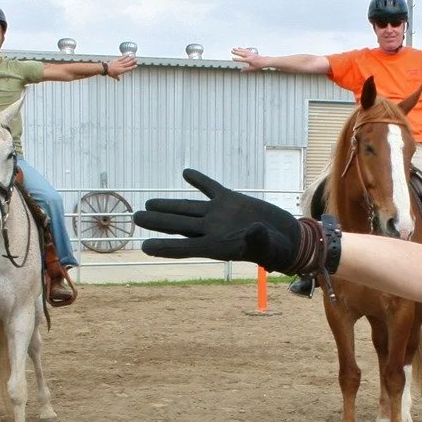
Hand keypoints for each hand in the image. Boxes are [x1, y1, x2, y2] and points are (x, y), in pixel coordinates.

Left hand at [107, 54, 137, 77]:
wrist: (106, 68)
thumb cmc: (110, 72)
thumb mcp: (114, 76)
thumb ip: (117, 78)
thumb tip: (118, 80)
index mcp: (122, 70)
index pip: (129, 68)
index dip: (133, 67)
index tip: (136, 65)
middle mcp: (122, 66)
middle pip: (128, 63)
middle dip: (133, 61)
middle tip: (136, 60)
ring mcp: (119, 63)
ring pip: (126, 60)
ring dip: (130, 58)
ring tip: (133, 56)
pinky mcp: (117, 60)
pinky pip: (122, 58)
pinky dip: (125, 56)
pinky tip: (127, 54)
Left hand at [135, 169, 306, 271]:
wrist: (286, 239)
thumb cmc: (275, 248)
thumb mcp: (266, 245)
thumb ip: (256, 238)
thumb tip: (252, 229)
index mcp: (215, 246)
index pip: (184, 246)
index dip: (164, 247)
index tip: (144, 247)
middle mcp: (212, 230)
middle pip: (179, 224)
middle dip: (157, 221)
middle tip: (135, 217)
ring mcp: (220, 215)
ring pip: (188, 208)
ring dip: (168, 205)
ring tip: (147, 203)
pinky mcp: (231, 200)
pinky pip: (211, 188)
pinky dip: (200, 180)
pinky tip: (187, 173)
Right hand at [231, 47, 262, 71]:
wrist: (264, 61)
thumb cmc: (259, 65)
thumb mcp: (252, 68)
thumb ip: (246, 69)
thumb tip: (241, 71)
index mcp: (249, 60)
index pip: (241, 59)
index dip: (236, 59)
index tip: (232, 58)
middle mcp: (249, 56)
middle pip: (241, 53)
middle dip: (236, 52)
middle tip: (231, 51)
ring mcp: (250, 53)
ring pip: (243, 51)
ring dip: (238, 49)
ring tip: (233, 48)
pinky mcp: (251, 52)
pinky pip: (245, 50)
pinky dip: (242, 49)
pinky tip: (239, 48)